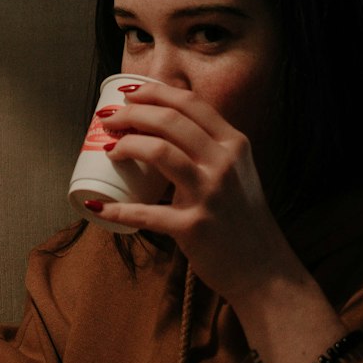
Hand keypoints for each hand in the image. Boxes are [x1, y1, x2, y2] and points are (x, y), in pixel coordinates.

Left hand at [96, 84, 350, 362]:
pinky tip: (98, 206)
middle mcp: (225, 162)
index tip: (127, 95)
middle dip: (131, 113)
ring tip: (110, 148)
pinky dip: (118, 209)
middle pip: (169, 120)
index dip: (153, 92)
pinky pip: (147, 212)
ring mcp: (210, 194)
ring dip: (126, 145)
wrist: (264, 269)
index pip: (189, 102)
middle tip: (108, 120)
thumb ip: (211, 148)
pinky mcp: (194, 226)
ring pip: (159, 151)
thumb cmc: (242, 218)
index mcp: (234, 143)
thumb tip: (163, 125)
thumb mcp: (236, 171)